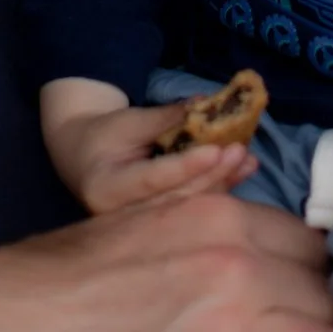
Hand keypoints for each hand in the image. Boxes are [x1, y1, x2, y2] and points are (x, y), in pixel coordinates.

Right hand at [0, 192, 332, 331]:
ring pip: (325, 318)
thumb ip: (213, 237)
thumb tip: (265, 270)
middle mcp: (237, 244)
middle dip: (324, 306)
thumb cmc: (72, 275)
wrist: (26, 318)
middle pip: (322, 277)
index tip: (317, 300)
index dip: (315, 275)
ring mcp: (239, 297)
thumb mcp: (151, 227)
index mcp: (216, 209)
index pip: (305, 241)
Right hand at [49, 98, 255, 214]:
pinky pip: (194, 206)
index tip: (217, 150)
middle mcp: (124, 217)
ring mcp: (143, 226)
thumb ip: (166, 118)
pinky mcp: (161, 225)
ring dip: (222, 182)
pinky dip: (219, 186)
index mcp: (108, 190)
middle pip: (177, 196)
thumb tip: (204, 104)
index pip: (153, 179)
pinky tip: (242, 171)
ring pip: (189, 205)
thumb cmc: (103, 136)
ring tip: (249, 160)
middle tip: (240, 150)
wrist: (83, 158)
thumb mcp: (128, 121)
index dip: (187, 166)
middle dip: (212, 173)